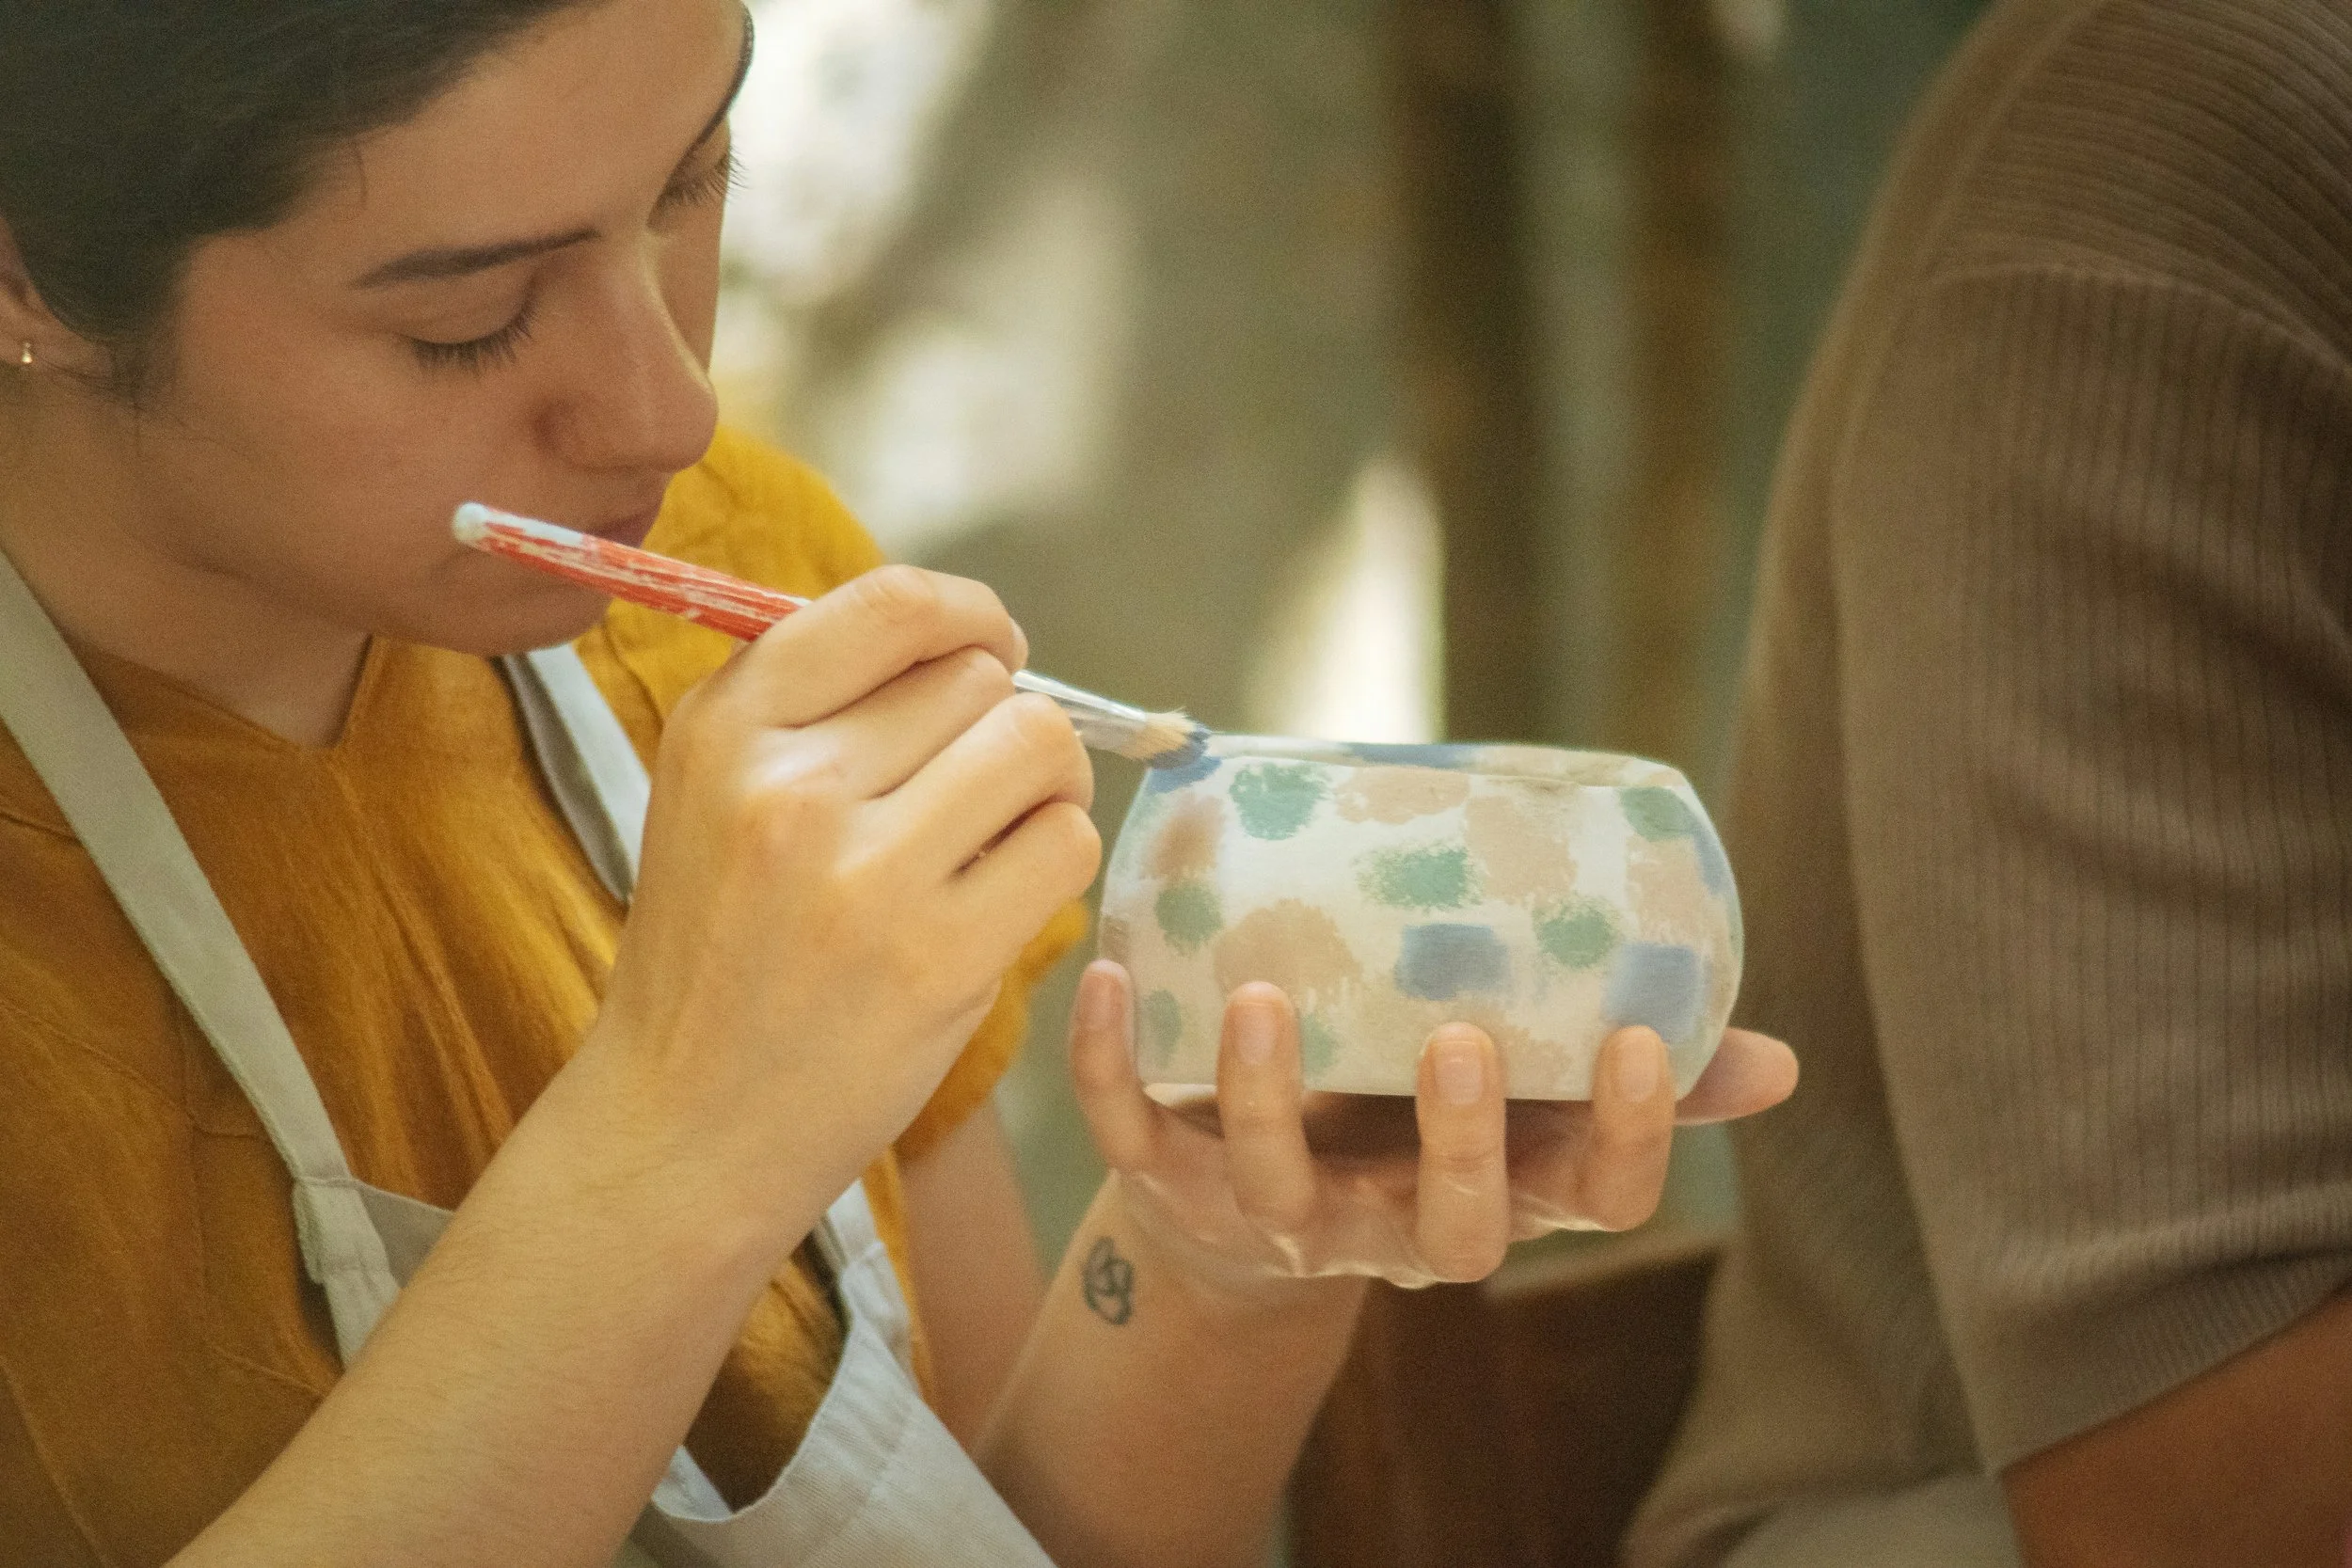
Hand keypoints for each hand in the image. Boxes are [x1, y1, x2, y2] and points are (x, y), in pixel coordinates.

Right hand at [584, 566, 1101, 1232]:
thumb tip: (974, 640)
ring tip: (1006, 832)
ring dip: (1048, 784)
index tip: (995, 648)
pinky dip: (1056, 858)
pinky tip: (1005, 895)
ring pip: (1040, 747)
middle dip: (1003, 720)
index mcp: (727, 725)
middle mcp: (789, 785)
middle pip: (981, 679)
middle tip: (979, 787)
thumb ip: (818, 705)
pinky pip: (1064, 844)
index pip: (894, 605)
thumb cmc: (717, 952)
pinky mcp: (938, 958)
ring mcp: (865, 875)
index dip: (972, 615)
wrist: (684, 1127)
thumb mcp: (712, 794)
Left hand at [1070, 961, 1796, 1291]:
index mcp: (1506, 1185)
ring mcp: (1284, 1209)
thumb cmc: (1415, 1107)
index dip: (1631, 1140)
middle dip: (1457, 1142)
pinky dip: (1110, 1064)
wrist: (1249, 1194)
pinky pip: (1133, 1136)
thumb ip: (1643, 1062)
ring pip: (1282, 1185)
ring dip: (1268, 1096)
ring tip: (1263, 998)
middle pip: (1452, 1225)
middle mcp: (1401, 1221)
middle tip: (1458, 1040)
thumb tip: (1779, 1061)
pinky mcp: (1175, 1180)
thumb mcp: (1531, 1089)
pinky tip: (1112, 979)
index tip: (1640, 1043)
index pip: (1596, 1199)